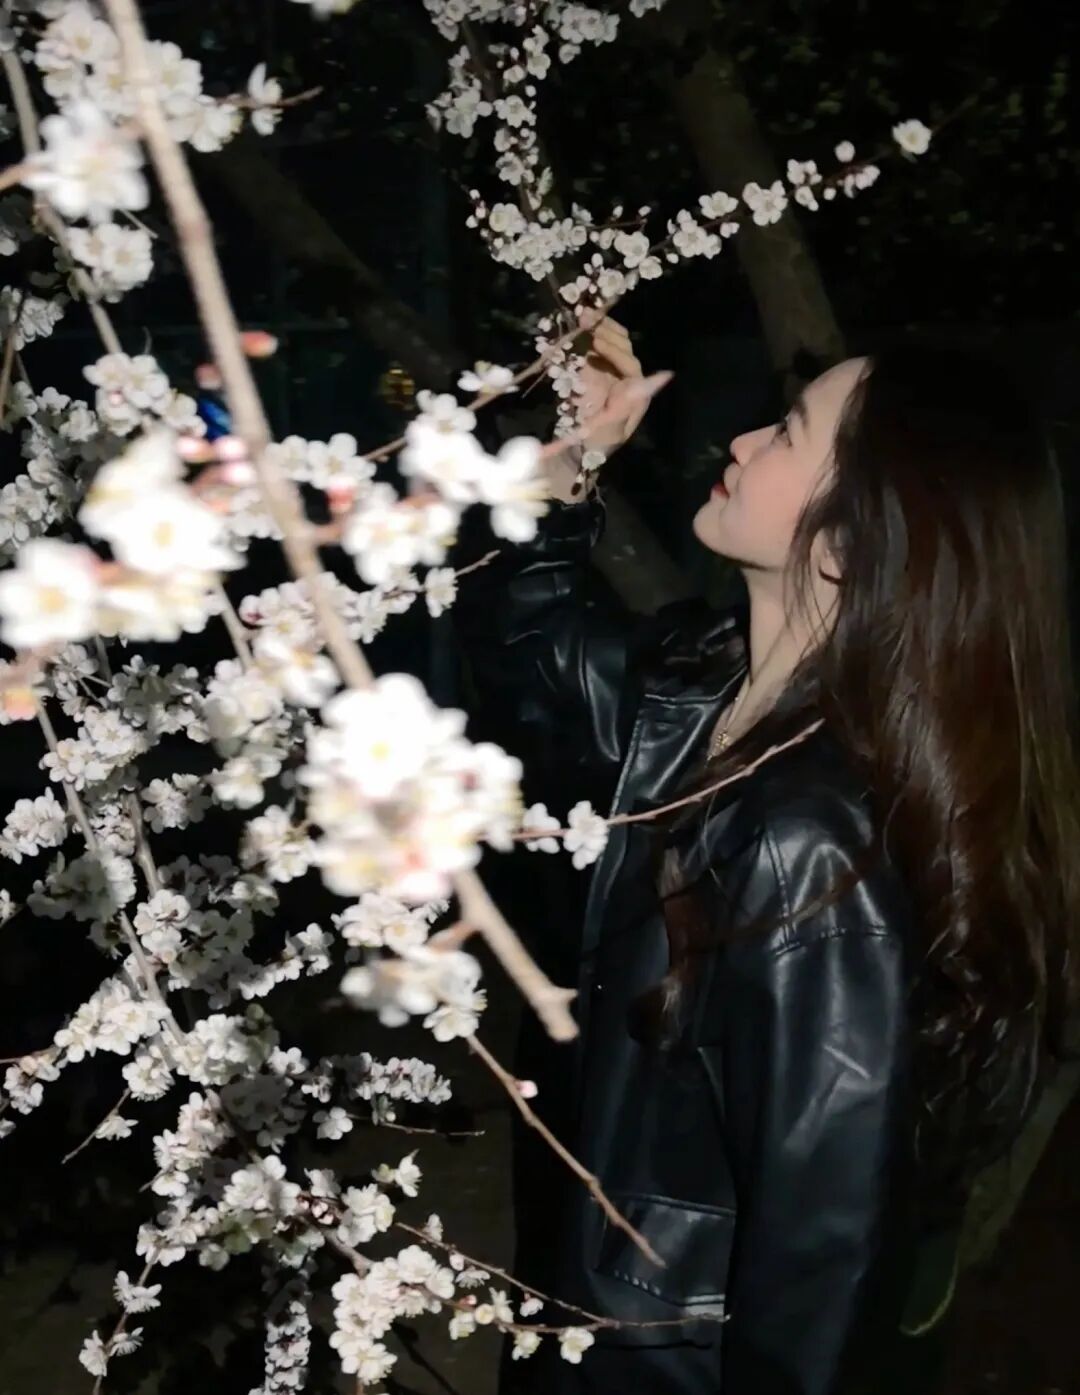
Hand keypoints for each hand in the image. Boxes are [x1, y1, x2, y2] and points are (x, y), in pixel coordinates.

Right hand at [574, 310, 651, 456]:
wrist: (574, 452)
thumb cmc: (595, 446)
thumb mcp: (609, 432)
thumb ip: (626, 408)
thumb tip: (654, 382)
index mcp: (635, 394)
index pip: (630, 366)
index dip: (615, 352)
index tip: (595, 342)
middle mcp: (625, 378)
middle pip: (623, 348)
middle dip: (606, 333)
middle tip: (586, 320)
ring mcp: (608, 372)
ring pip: (611, 342)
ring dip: (599, 327)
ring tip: (582, 315)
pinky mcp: (592, 370)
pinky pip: (593, 347)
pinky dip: (587, 333)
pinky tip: (577, 322)